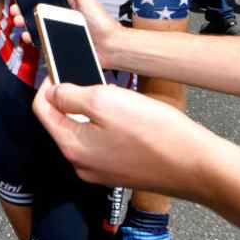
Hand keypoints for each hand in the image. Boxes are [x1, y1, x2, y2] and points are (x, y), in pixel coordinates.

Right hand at [8, 0, 124, 69]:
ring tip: (20, 22)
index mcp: (68, 5)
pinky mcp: (59, 46)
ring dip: (25, 24)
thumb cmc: (101, 23)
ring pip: (37, 26)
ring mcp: (60, 32)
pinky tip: (28, 36)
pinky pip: (42, 41)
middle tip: (16, 10)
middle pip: (38, 12)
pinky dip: (33, 39)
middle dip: (24, 10)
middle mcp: (62, 18)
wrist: (110, 46)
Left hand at [31, 80, 216, 200]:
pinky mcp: (120, 172)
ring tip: (112, 94)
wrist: (197, 166)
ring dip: (90, 110)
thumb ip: (70, 95)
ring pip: (83, 132)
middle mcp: (81, 164)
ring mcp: (101, 171)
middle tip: (91, 78)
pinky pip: (102, 143)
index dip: (47, 85)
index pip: (41, 110)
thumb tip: (52, 92)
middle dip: (70, 97)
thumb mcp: (105, 100)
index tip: (60, 68)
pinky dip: (107, 125)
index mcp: (71, 146)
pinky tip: (127, 115)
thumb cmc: (155, 133)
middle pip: (61, 122)